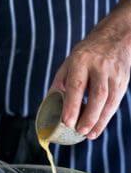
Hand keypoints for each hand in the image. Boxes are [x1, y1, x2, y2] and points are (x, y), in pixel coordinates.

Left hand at [50, 3, 130, 139]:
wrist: (115, 37)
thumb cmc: (86, 54)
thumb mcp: (68, 63)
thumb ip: (60, 83)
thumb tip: (50, 107)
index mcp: (81, 61)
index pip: (77, 85)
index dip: (72, 105)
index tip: (67, 122)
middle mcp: (99, 67)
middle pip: (98, 95)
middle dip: (89, 116)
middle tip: (80, 132)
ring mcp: (114, 74)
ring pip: (110, 101)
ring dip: (100, 121)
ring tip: (89, 135)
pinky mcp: (123, 81)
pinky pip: (116, 102)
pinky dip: (106, 117)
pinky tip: (98, 128)